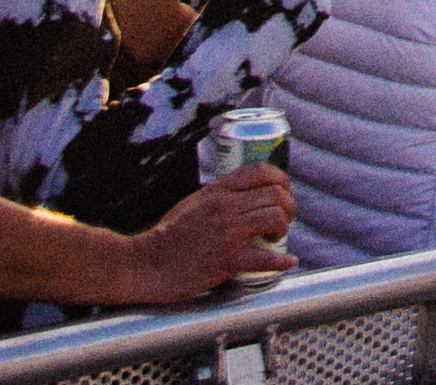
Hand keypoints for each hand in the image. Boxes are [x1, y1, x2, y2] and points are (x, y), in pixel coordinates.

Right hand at [120, 172, 295, 300]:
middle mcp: (225, 208)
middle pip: (275, 194)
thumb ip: (218, 196)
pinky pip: (265, 258)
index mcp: (217, 192)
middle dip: (288, 205)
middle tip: (285, 218)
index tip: (284, 191)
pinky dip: (281, 261)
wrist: (147, 264)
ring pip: (275, 218)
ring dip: (283, 227)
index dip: (281, 179)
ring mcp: (228, 233)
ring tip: (277, 236)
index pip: (260, 171)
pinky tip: (288, 262)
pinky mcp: (228, 260)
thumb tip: (244, 195)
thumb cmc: (167, 237)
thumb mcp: (193, 203)